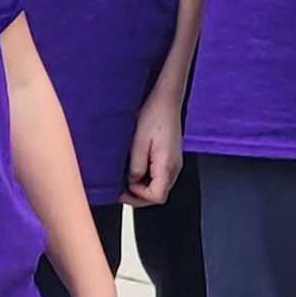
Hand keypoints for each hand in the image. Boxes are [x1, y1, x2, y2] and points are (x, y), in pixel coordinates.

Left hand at [124, 90, 184, 206]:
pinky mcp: (170, 158)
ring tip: (126, 178)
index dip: (138, 196)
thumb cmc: (154, 115)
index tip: (123, 188)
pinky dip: (147, 178)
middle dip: (138, 195)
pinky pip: (159, 176)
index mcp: (167, 165)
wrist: (165, 100)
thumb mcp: (138, 141)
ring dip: (142, 187)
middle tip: (121, 188)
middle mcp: (174, 167)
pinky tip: (135, 168)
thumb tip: (131, 182)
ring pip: (159, 187)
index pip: (157, 196)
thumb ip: (135, 166)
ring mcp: (174, 163)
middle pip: (159, 195)